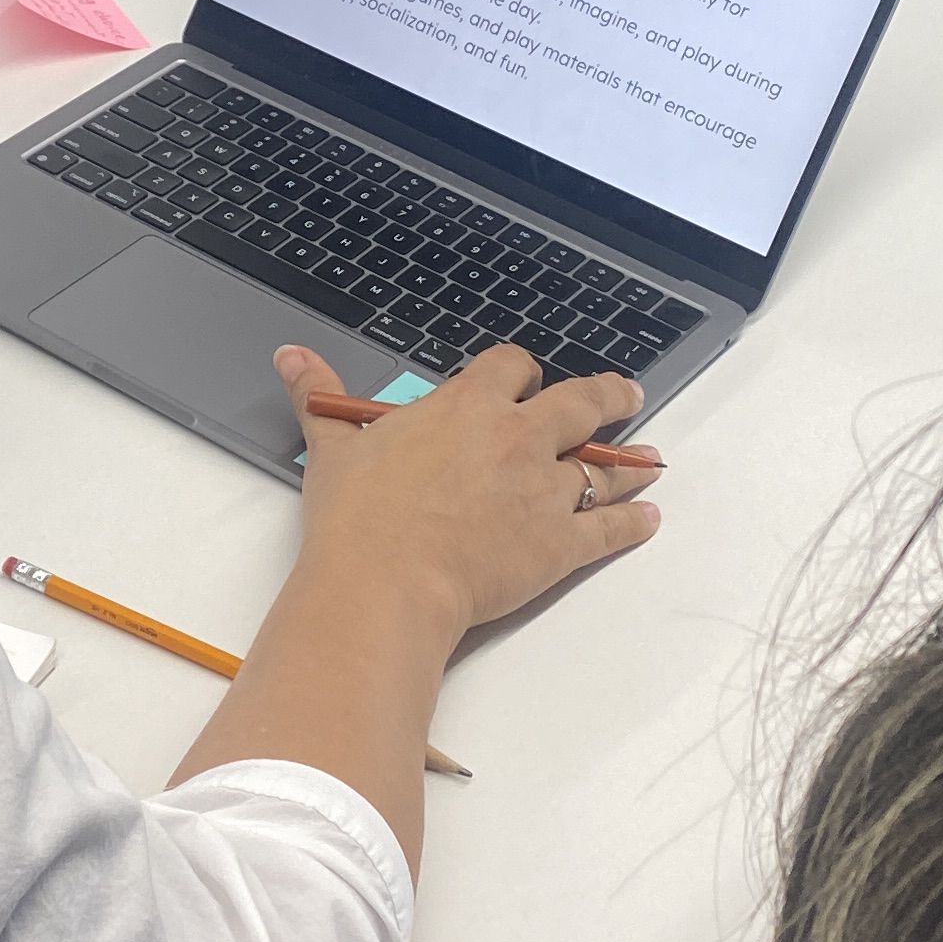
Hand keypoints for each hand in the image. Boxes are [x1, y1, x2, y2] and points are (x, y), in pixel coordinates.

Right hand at [278, 342, 656, 645]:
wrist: (387, 583)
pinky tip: (647, 518)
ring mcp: (545, 492)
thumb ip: (321, 397)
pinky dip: (632, 524)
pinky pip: (609, 529)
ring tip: (650, 458)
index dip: (523, 371)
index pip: (511, 368)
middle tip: (625, 395)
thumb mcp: (334, 446)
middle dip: (607, 397)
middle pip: (580, 404)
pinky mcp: (560, 545)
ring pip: (604, 469)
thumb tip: (292, 358)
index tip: (528, 377)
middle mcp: (517, 440)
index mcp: (467, 408)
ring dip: (630, 463)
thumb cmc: (359, 518)